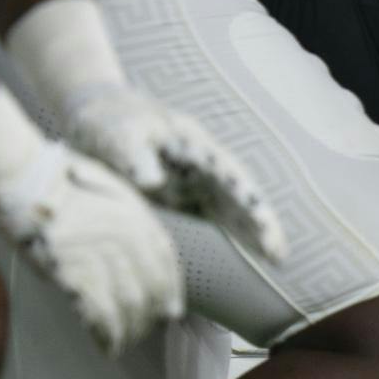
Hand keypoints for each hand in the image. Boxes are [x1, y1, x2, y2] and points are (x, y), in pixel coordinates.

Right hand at [0, 140, 184, 354]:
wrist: (25, 183)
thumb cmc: (66, 185)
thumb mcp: (114, 191)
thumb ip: (135, 220)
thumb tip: (149, 253)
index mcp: (138, 218)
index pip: (166, 262)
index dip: (171, 291)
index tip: (172, 311)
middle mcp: (125, 239)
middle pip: (149, 289)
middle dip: (150, 316)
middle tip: (145, 331)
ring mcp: (99, 257)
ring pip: (127, 304)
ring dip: (130, 330)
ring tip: (126, 343)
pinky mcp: (72, 273)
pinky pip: (98, 312)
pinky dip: (106, 334)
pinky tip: (108, 345)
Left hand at [65, 85, 285, 260]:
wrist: (99, 118)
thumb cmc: (111, 121)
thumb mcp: (120, 133)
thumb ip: (136, 154)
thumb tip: (153, 181)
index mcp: (195, 146)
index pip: (227, 175)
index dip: (245, 197)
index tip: (260, 219)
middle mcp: (204, 167)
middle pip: (240, 196)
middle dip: (260, 224)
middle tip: (278, 254)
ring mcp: (196, 184)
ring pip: (233, 212)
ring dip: (253, 235)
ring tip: (278, 261)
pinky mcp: (185, 199)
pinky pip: (216, 221)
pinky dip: (235, 238)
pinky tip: (252, 258)